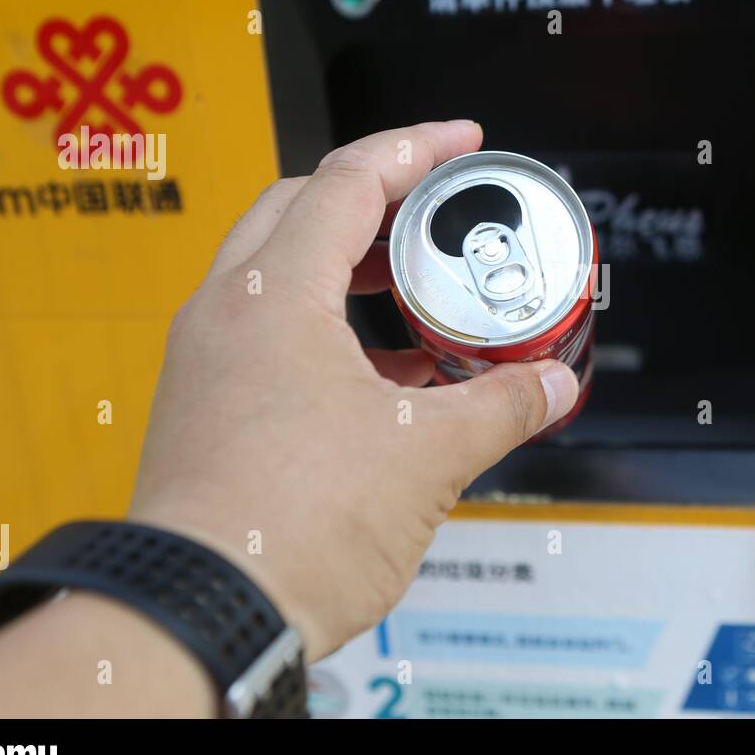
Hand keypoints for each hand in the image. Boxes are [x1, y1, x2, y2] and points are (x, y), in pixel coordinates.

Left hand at [127, 121, 578, 660]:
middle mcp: (224, 314)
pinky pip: (264, 336)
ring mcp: (204, 362)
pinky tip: (379, 378)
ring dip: (347, 269)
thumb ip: (502, 407)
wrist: (203, 613)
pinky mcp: (202, 410)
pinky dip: (324, 330)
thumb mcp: (429, 456)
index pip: (349, 180)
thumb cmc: (293, 528)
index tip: (462, 140)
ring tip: (415, 295)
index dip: (416, 148)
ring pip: (276, 275)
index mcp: (274, 295)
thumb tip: (551, 387)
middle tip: (434, 211)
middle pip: (298, 210)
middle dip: (374, 200)